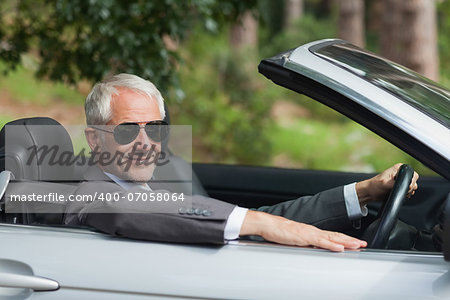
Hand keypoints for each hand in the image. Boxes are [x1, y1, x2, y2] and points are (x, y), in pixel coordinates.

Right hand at [239, 211, 366, 251]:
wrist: (269, 225)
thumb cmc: (279, 231)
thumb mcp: (295, 239)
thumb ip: (305, 243)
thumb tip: (312, 249)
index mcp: (312, 232)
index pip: (332, 235)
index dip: (345, 239)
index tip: (356, 242)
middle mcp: (313, 231)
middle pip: (336, 236)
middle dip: (351, 240)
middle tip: (363, 244)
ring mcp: (310, 233)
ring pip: (332, 238)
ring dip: (346, 242)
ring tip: (357, 245)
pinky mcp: (304, 237)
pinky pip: (320, 242)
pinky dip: (332, 245)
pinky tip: (340, 248)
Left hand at [355, 163, 418, 204]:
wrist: (370, 193)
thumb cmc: (375, 186)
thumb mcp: (385, 184)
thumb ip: (397, 184)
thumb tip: (408, 186)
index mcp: (398, 168)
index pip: (413, 174)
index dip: (411, 181)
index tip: (404, 186)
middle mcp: (401, 173)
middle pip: (414, 181)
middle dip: (409, 188)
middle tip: (398, 190)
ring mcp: (401, 180)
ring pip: (413, 188)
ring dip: (407, 192)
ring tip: (396, 192)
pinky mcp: (400, 187)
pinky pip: (409, 192)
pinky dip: (406, 194)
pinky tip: (398, 195)